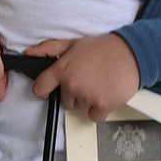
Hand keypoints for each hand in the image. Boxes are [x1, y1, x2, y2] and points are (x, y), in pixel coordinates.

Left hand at [26, 34, 140, 121]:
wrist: (131, 53)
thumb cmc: (103, 48)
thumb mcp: (72, 43)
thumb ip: (49, 49)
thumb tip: (29, 53)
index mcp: (62, 69)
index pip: (40, 88)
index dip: (45, 89)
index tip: (52, 88)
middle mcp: (72, 84)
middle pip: (65, 101)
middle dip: (74, 94)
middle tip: (87, 80)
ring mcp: (87, 96)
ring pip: (79, 109)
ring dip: (87, 102)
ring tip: (98, 85)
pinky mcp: (102, 106)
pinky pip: (94, 117)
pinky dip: (99, 110)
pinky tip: (105, 95)